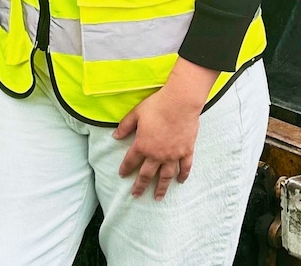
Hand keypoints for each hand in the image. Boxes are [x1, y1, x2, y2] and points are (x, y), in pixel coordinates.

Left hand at [114, 60, 217, 200]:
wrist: (180, 103)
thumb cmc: (157, 106)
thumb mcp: (136, 113)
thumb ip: (125, 126)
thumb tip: (114, 136)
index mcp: (142, 146)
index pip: (131, 161)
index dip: (125, 169)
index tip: (122, 175)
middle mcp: (156, 155)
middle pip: (147, 174)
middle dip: (140, 186)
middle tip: (136, 195)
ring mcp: (172, 155)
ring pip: (165, 176)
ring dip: (161, 188)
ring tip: (158, 197)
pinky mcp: (186, 151)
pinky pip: (185, 167)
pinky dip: (183, 175)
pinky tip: (180, 181)